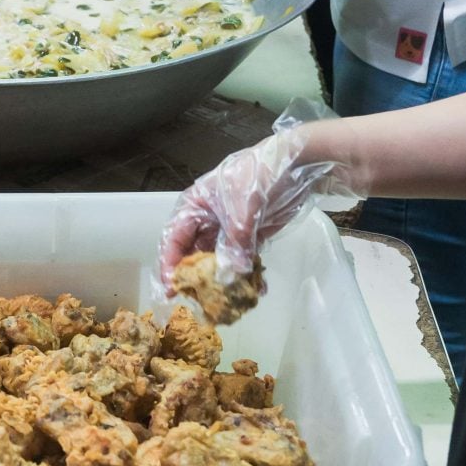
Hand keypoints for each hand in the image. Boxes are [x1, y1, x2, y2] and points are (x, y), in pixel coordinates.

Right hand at [156, 111, 343, 294]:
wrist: (295, 165)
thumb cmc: (258, 176)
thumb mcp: (241, 209)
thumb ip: (234, 243)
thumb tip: (233, 274)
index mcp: (195, 206)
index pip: (174, 239)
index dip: (169, 264)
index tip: (173, 288)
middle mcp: (207, 220)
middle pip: (193, 254)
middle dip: (197, 278)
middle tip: (200, 300)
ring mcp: (229, 229)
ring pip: (219, 260)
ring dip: (224, 280)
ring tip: (231, 300)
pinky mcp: (250, 236)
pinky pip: (243, 260)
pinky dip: (247, 274)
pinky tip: (256, 288)